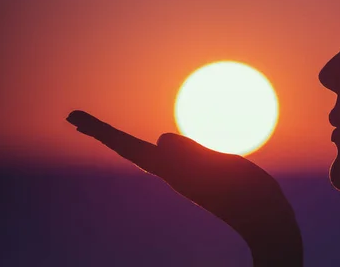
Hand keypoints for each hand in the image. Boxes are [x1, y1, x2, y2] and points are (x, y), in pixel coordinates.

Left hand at [66, 110, 302, 265]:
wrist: (267, 221)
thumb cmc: (248, 196)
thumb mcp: (221, 169)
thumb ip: (191, 154)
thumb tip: (159, 139)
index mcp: (173, 170)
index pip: (129, 146)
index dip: (102, 130)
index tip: (72, 117)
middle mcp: (173, 172)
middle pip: (130, 149)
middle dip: (103, 133)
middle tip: (73, 118)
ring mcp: (187, 174)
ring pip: (148, 152)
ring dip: (124, 140)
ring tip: (104, 131)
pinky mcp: (203, 173)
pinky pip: (173, 153)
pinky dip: (159, 143)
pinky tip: (160, 143)